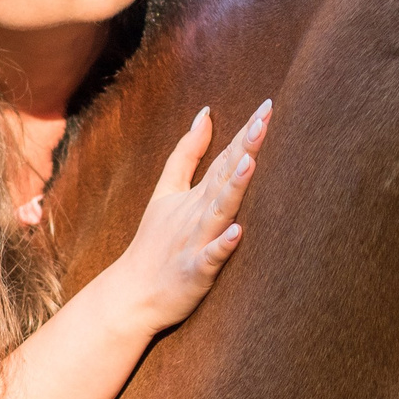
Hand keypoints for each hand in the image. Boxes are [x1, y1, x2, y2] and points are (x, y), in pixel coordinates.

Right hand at [112, 99, 269, 333]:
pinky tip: (238, 232)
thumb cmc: (154, 242)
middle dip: (245, 147)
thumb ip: (186, 153)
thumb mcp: (166, 191)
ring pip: (218, 210)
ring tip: (251, 162)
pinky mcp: (195, 271)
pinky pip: (210, 257)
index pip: (224, 157)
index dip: (245, 132)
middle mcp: (197, 212)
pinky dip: (223, 245)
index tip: (267, 105)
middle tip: (264, 119)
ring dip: (234, 186)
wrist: (131, 293)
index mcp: (196, 194)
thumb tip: (205, 114)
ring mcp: (195, 240)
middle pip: (224, 175)